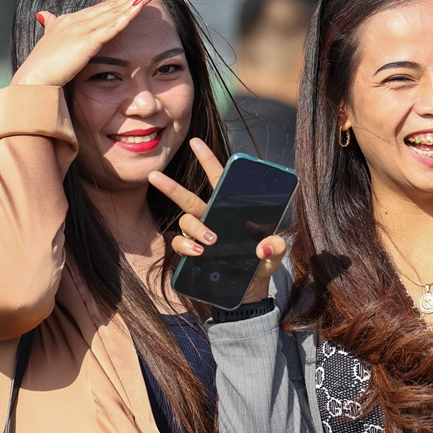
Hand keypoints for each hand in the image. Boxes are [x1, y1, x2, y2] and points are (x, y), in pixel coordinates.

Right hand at [11, 0, 159, 87]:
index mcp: (71, 20)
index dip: (120, 0)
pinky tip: (140, 6)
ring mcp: (82, 29)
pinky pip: (112, 26)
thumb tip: (43, 14)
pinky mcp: (88, 41)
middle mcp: (77, 20)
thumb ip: (50, 26)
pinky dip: (127, 16)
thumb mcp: (48, 40)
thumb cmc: (43, 65)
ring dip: (136, 1)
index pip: (101, 8)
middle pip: (112, 5)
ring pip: (115, 12)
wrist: (34, 78)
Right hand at [148, 138, 287, 305]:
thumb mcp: (275, 254)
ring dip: (196, 228)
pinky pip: (180, 245)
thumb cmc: (262, 264)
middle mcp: (212, 218)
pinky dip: (186, 247)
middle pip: (188, 199)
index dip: (207, 160)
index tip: (196, 142)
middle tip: (155, 177)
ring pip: (186, 222)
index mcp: (231, 209)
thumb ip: (276, 247)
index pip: (218, 180)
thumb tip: (264, 246)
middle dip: (171, 187)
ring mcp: (201, 236)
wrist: (251, 291)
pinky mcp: (193, 255)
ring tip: (211, 241)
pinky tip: (199, 252)